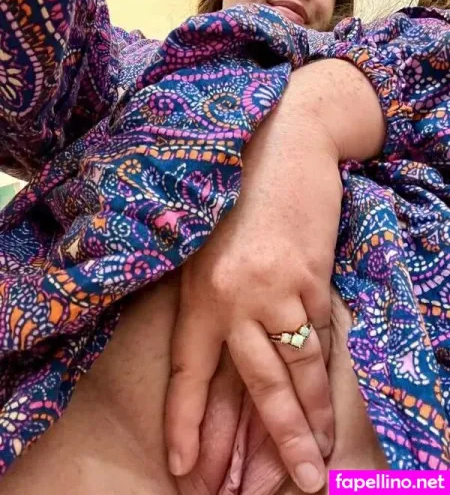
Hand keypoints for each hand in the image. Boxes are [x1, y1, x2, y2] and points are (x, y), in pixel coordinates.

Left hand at [165, 88, 342, 492]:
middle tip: (298, 483)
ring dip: (311, 416)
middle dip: (277, 439)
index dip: (186, 422)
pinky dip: (323, 371)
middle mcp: (236, 299)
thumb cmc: (233, 205)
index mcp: (198, 293)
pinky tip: (327, 402)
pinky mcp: (314, 280)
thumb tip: (219, 365)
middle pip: (259, 382)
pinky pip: (321, 336)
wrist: (279, 154)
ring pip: (299, 367)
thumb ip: (208, 308)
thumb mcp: (203, 256)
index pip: (188, 372)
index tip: (186, 469)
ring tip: (318, 460)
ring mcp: (279, 291)